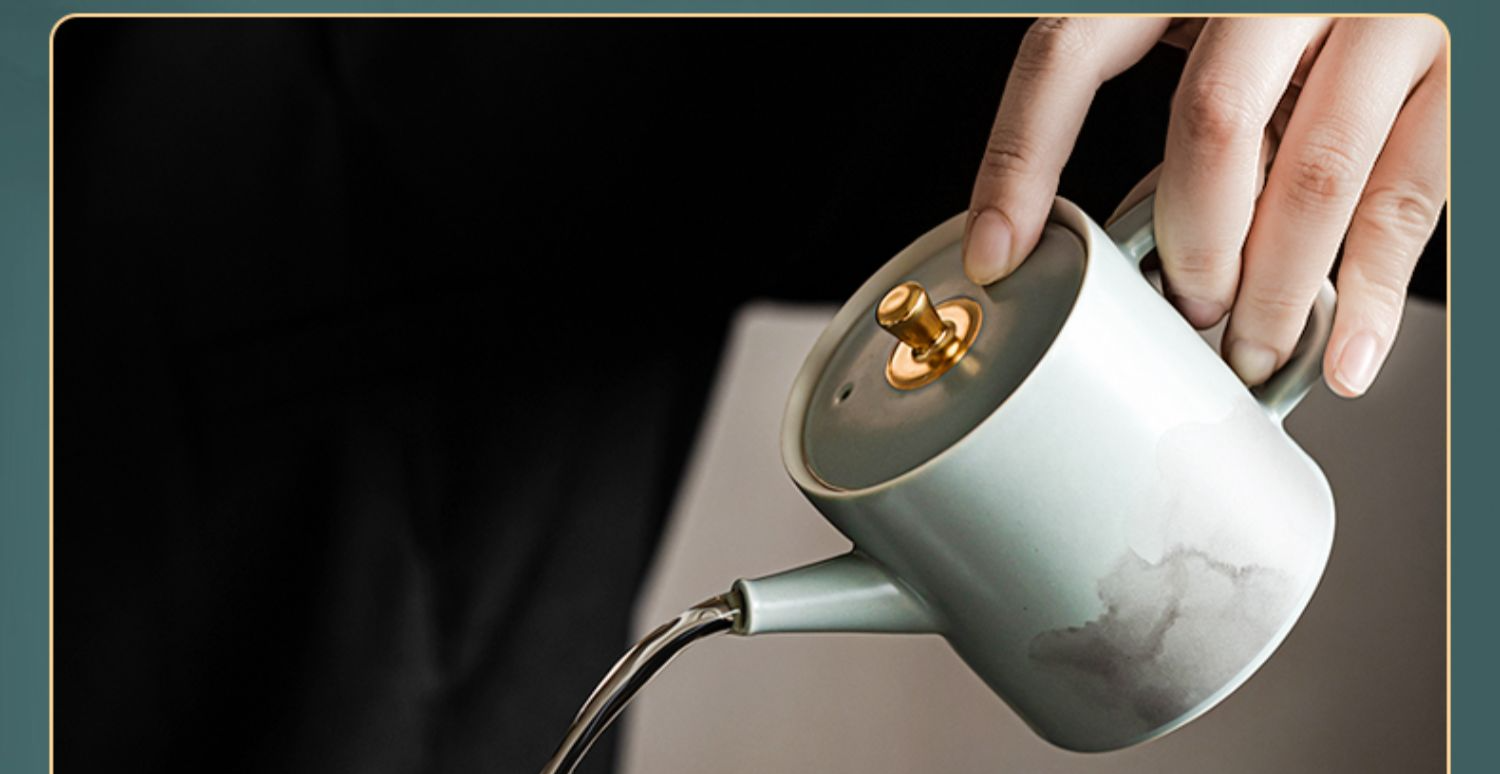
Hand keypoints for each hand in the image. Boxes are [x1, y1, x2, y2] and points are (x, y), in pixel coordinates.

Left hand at [964, 17, 1446, 396]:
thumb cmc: (1301, 21)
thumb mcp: (1221, 33)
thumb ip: (1189, 106)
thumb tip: (1139, 243)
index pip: (1070, 53)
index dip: (1020, 160)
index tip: (999, 253)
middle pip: (1211, 126)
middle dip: (1192, 248)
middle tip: (1187, 313)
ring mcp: (1379, 18)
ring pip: (1313, 174)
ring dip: (1275, 290)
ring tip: (1250, 351)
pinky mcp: (1455, 69)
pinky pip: (1408, 196)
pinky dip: (1374, 290)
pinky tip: (1348, 351)